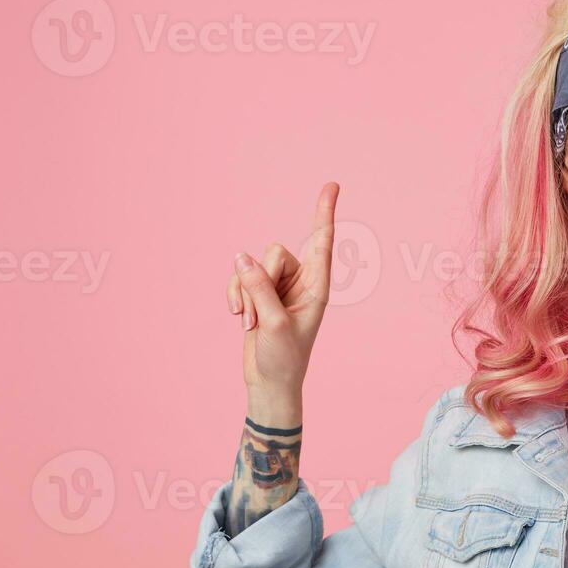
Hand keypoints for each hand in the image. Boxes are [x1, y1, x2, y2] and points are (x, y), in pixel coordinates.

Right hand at [226, 182, 338, 394]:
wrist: (270, 382)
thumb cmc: (284, 358)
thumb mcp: (273, 323)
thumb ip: (259, 288)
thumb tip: (241, 256)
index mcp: (318, 286)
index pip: (322, 242)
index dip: (325, 212)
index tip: (332, 185)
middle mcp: (300, 281)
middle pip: (274, 253)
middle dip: (260, 282)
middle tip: (263, 317)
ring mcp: (277, 285)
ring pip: (252, 264)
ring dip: (246, 295)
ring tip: (254, 323)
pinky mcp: (258, 292)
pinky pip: (238, 276)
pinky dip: (235, 296)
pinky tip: (241, 319)